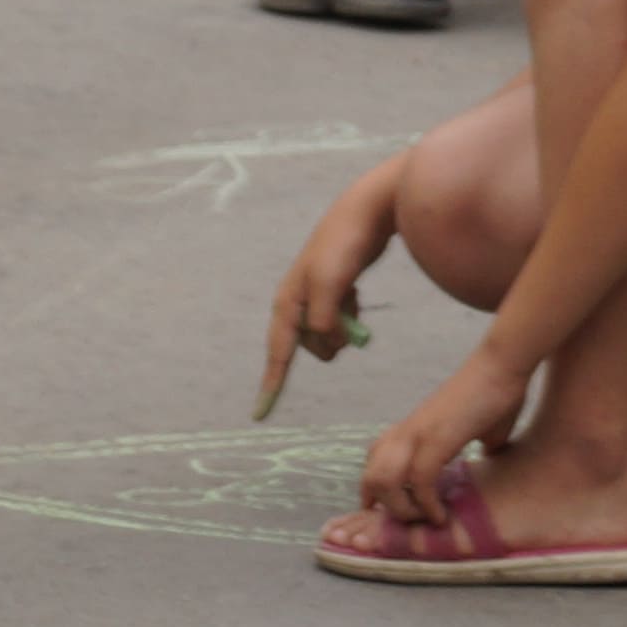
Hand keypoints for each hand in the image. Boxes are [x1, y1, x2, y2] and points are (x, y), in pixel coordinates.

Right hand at [257, 152, 406, 410]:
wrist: (367, 211)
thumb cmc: (345, 245)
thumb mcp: (331, 284)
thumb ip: (323, 318)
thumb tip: (323, 343)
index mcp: (288, 302)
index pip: (278, 352)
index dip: (270, 384)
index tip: (259, 415)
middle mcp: (295, 300)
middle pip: (308, 345)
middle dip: (329, 341)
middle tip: (351, 327)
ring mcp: (315, 294)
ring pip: (326, 333)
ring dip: (342, 329)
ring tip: (355, 304)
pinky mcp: (334, 288)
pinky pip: (340, 317)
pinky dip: (350, 314)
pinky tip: (356, 295)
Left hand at [360, 349, 529, 527]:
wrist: (503, 365)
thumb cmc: (497, 393)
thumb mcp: (483, 429)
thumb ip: (478, 445)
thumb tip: (489, 456)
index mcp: (412, 428)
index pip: (373, 462)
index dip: (375, 491)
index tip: (388, 514)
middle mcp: (406, 432)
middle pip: (370, 477)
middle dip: (384, 508)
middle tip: (410, 523)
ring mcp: (418, 434)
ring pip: (384, 481)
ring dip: (402, 510)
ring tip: (425, 519)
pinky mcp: (436, 439)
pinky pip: (420, 482)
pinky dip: (427, 505)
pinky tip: (441, 515)